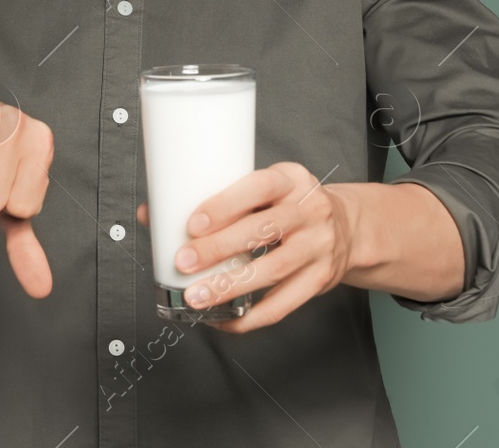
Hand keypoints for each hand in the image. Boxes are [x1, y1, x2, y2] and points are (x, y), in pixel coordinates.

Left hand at [136, 161, 356, 332]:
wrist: (348, 227)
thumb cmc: (290, 205)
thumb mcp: (264, 190)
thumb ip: (217, 200)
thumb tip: (151, 213)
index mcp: (292, 179)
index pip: (258, 187)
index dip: (224, 205)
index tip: (192, 223)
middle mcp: (310, 210)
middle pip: (263, 230)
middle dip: (218, 248)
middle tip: (183, 262)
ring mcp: (319, 246)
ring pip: (273, 269)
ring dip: (230, 286)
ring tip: (196, 297)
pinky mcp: (321, 279)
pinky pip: (284, 304)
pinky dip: (251, 317)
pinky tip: (224, 320)